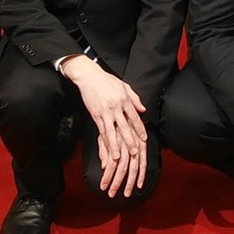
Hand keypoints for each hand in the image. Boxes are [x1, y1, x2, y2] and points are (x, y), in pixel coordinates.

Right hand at [60, 57, 146, 194]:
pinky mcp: (95, 115)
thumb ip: (134, 98)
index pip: (134, 117)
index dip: (139, 129)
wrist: (89, 76)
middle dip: (130, 141)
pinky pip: (101, 130)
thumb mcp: (124, 86)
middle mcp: (116, 107)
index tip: (144, 138)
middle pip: (125, 127)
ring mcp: (105, 112)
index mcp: (125, 99)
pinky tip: (106, 149)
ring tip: (119, 157)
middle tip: (135, 152)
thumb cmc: (107, 80)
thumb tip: (143, 109)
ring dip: (116, 146)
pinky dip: (104, 141)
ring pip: (112, 132)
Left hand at [97, 130, 146, 198]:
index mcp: (116, 143)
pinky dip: (142, 175)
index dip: (107, 176)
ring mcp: (136, 147)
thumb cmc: (113, 124)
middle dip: (116, 182)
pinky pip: (144, 163)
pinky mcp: (143, 147)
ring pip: (133, 168)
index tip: (102, 187)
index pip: (111, 164)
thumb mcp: (104, 135)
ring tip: (125, 193)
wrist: (127, 110)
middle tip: (111, 194)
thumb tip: (104, 167)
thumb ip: (104, 151)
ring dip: (129, 182)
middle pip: (122, 168)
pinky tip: (139, 185)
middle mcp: (127, 146)